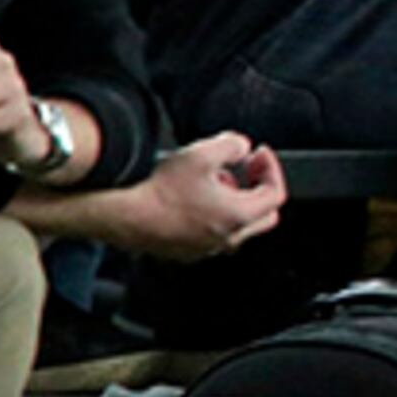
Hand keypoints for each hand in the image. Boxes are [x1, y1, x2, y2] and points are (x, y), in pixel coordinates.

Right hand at [93, 136, 286, 260]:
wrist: (121, 215)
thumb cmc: (158, 190)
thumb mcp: (201, 153)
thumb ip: (231, 145)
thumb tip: (241, 147)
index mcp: (239, 215)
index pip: (275, 194)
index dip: (271, 169)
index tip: (259, 154)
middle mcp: (227, 238)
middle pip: (263, 215)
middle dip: (258, 187)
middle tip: (245, 169)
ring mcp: (206, 248)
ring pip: (237, 226)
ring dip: (234, 201)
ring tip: (214, 180)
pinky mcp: (186, 251)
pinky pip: (211, 234)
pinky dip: (213, 215)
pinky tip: (193, 198)